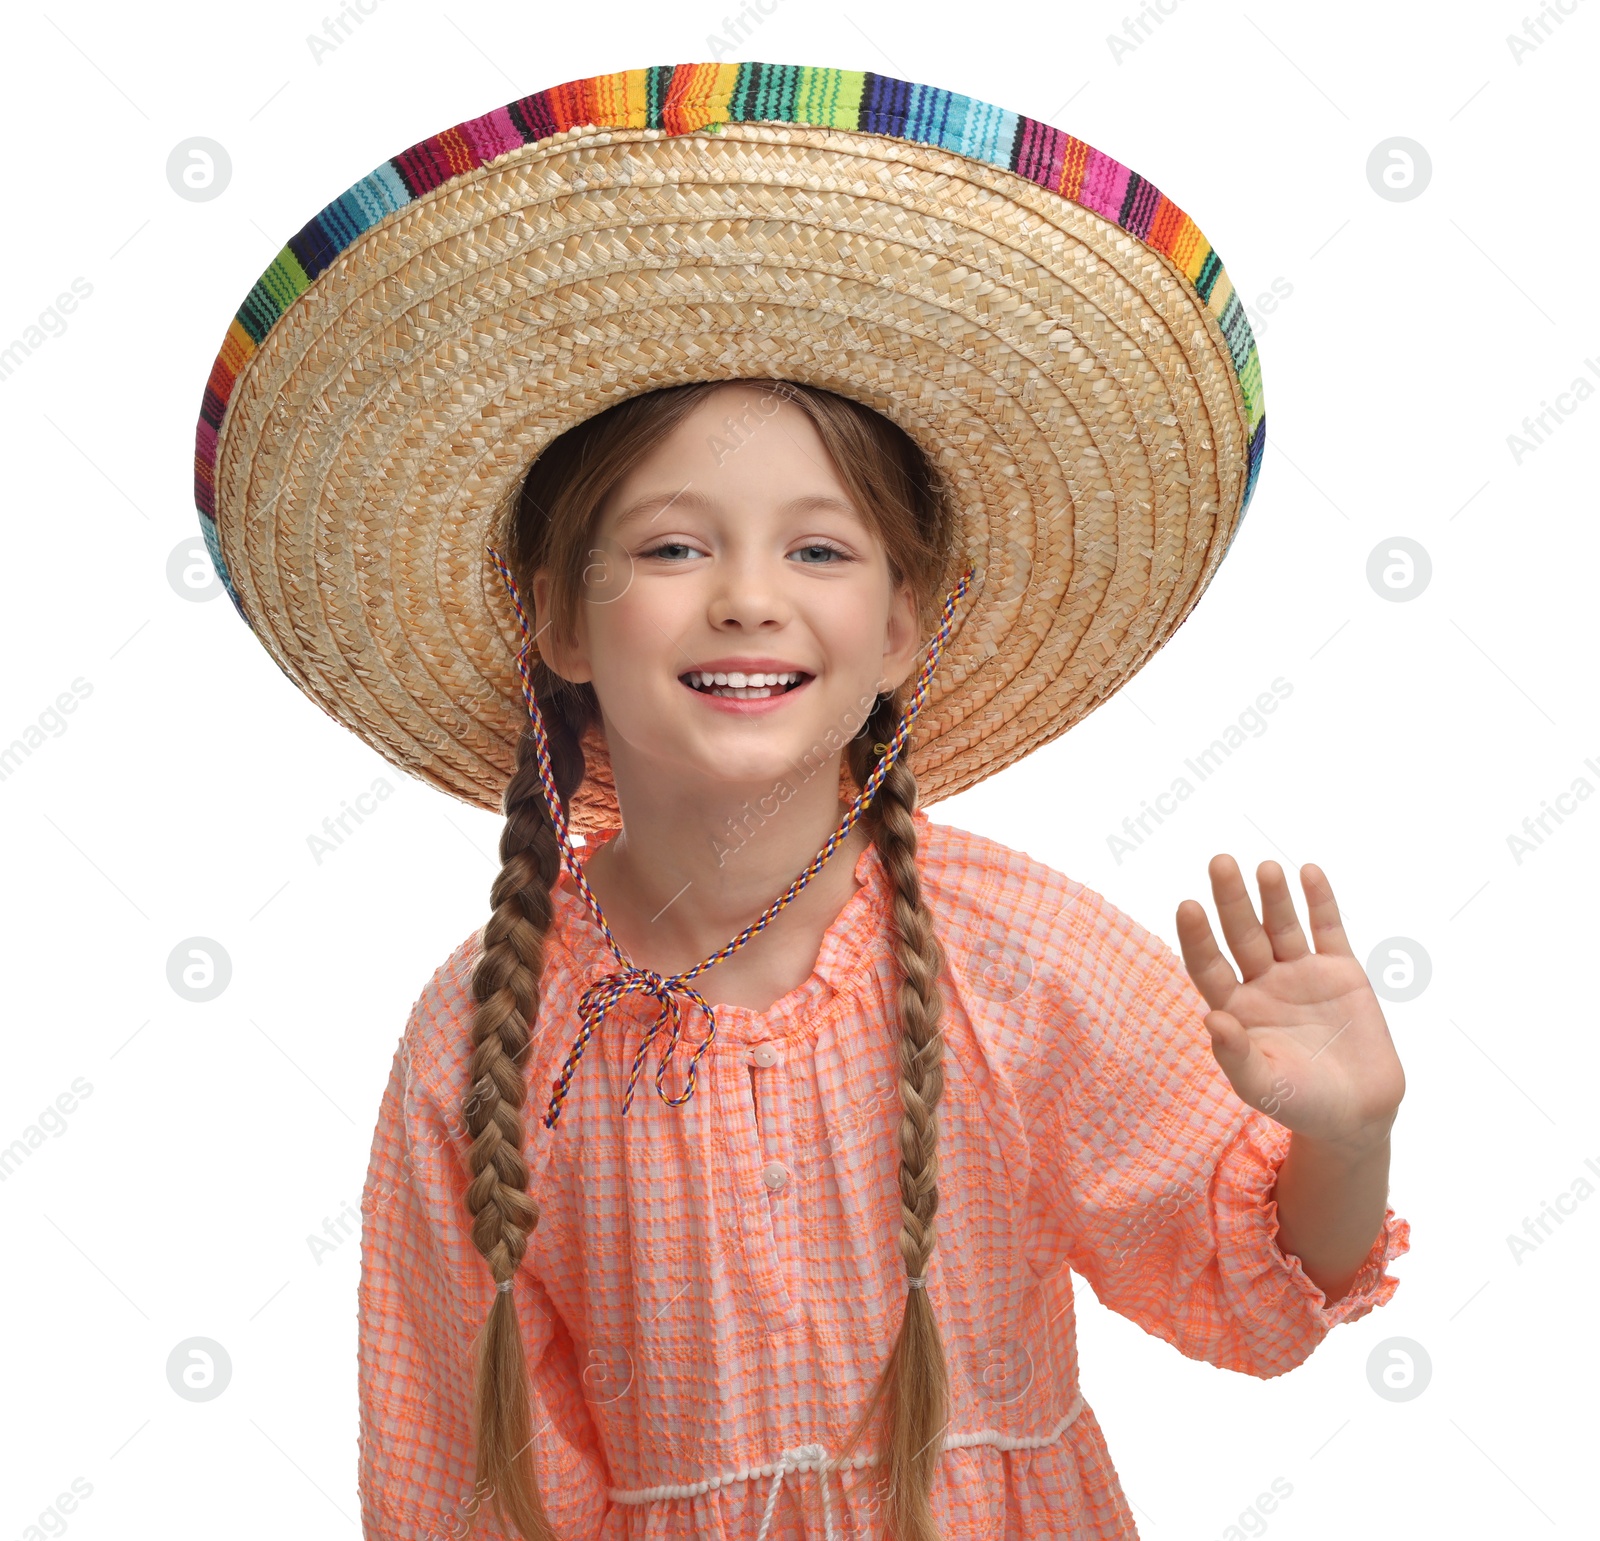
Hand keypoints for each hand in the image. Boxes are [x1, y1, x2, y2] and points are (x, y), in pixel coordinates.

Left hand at [1175, 856, 1404, 1153]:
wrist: (1358, 1114)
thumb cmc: (1300, 1104)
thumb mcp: (1262, 1086)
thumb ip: (1236, 1056)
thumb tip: (1212, 1019)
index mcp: (1234, 1008)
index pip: (1208, 964)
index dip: (1197, 937)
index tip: (1187, 907)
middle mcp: (1262, 983)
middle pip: (1242, 933)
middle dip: (1230, 900)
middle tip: (1219, 863)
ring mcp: (1301, 974)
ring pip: (1281, 925)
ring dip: (1273, 896)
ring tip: (1265, 868)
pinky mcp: (1341, 972)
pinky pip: (1327, 930)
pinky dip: (1320, 902)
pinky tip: (1309, 873)